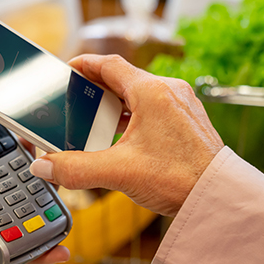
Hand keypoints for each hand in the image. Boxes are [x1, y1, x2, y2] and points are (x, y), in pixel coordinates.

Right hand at [29, 54, 223, 216]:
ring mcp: (182, 106)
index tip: (69, 68)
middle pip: (124, 79)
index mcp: (152, 92)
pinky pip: (155, 109)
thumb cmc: (181, 178)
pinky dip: (134, 117)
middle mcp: (169, 92)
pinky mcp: (188, 122)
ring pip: (140, 95)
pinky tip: (124, 138)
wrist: (219, 198)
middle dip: (98, 89)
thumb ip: (76, 168)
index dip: (85, 64)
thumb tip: (44, 166)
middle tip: (77, 100)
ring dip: (116, 105)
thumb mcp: (119, 171)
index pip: (110, 64)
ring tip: (95, 121)